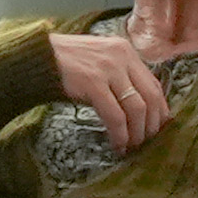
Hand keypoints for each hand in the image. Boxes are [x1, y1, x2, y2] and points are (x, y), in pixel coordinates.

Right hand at [45, 26, 175, 148]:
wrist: (37, 58)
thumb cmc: (67, 63)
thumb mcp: (101, 61)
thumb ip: (121, 76)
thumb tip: (140, 106)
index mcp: (126, 51)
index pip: (154, 84)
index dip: (160, 110)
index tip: (157, 128)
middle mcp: (122, 57)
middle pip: (150, 97)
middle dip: (151, 125)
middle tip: (146, 142)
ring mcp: (108, 69)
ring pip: (136, 108)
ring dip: (137, 133)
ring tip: (131, 146)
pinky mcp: (93, 83)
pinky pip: (115, 116)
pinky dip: (120, 134)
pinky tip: (117, 144)